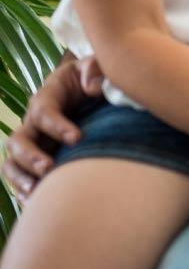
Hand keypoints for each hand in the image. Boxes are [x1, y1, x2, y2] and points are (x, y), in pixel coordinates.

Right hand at [2, 55, 103, 201]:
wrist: (92, 90)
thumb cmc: (94, 77)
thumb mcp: (96, 66)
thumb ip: (96, 70)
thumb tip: (93, 89)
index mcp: (48, 97)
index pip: (44, 111)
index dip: (56, 125)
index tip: (77, 138)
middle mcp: (34, 121)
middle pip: (19, 140)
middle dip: (31, 156)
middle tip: (49, 168)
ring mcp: (34, 141)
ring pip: (13, 161)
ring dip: (21, 177)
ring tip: (36, 191)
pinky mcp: (37, 157)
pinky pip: (20, 175)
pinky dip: (23, 189)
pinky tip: (34, 202)